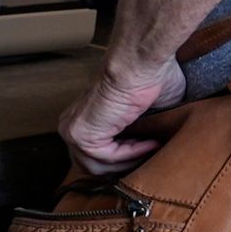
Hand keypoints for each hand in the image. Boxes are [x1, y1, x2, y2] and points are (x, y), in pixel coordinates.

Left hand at [62, 55, 186, 171]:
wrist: (139, 64)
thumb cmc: (150, 77)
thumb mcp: (149, 111)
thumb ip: (143, 131)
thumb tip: (158, 148)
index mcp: (84, 120)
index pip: (96, 156)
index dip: (126, 159)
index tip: (152, 151)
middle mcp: (72, 127)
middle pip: (93, 166)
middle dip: (124, 167)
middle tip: (151, 158)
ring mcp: (72, 132)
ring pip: (97, 167)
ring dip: (130, 162)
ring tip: (153, 148)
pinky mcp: (81, 136)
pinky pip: (107, 158)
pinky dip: (132, 154)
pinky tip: (150, 143)